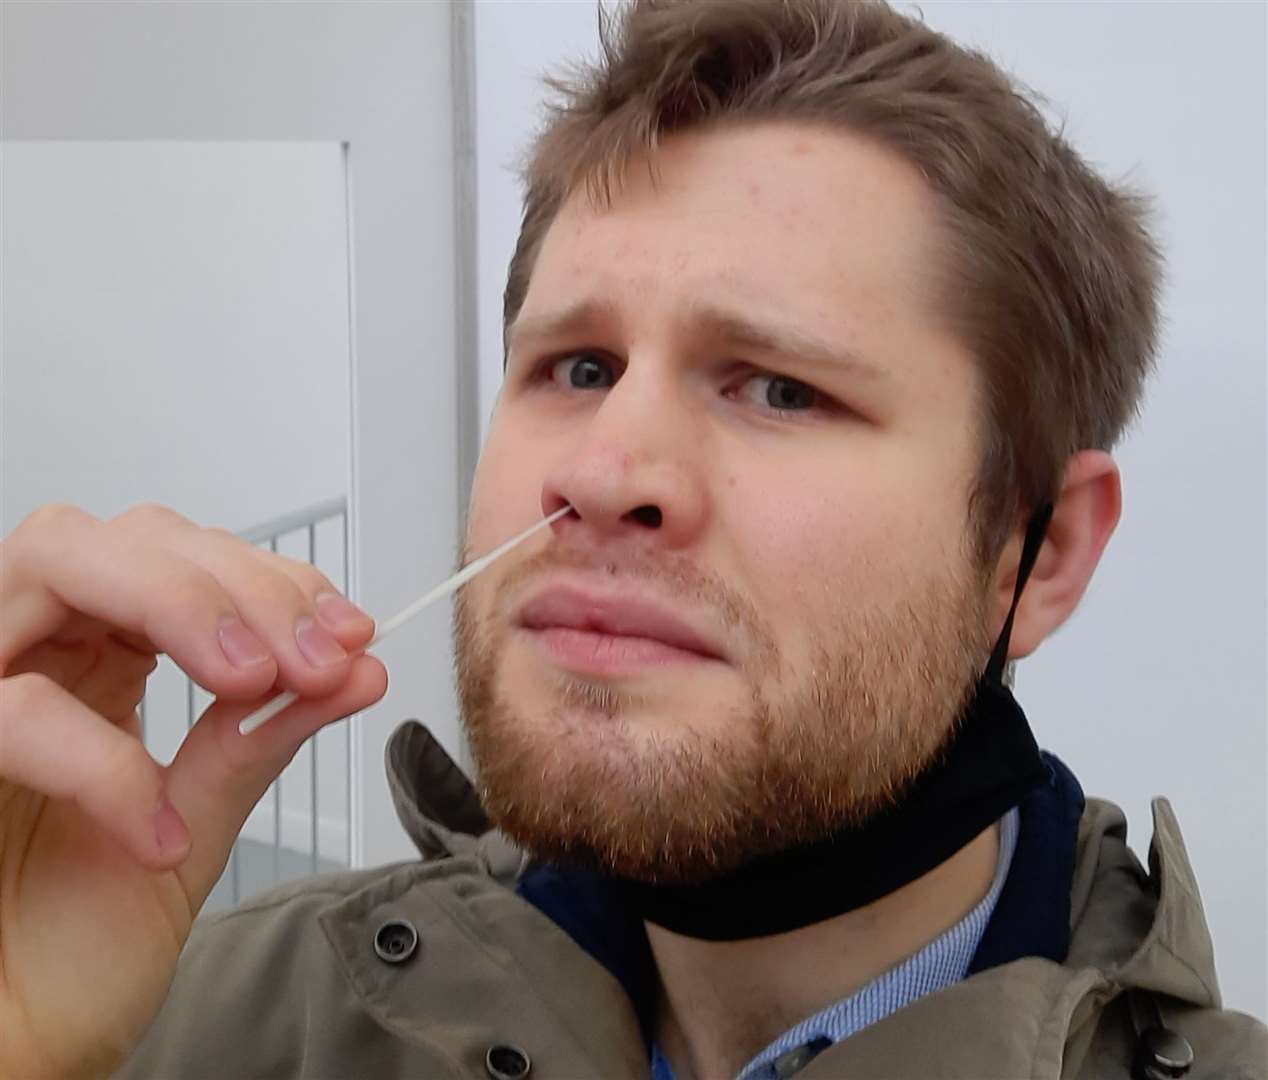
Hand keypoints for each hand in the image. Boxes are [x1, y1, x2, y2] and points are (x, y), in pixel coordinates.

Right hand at [0, 503, 387, 1078]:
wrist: (15, 1047)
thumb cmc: (74, 945)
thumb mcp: (195, 827)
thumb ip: (260, 740)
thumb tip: (357, 668)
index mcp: (98, 659)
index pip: (187, 561)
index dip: (274, 582)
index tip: (350, 634)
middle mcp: (35, 651)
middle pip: (126, 538)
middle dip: (238, 583)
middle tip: (314, 657)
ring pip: (57, 562)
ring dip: (178, 604)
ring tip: (254, 680)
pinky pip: (14, 709)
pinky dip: (103, 760)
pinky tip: (158, 833)